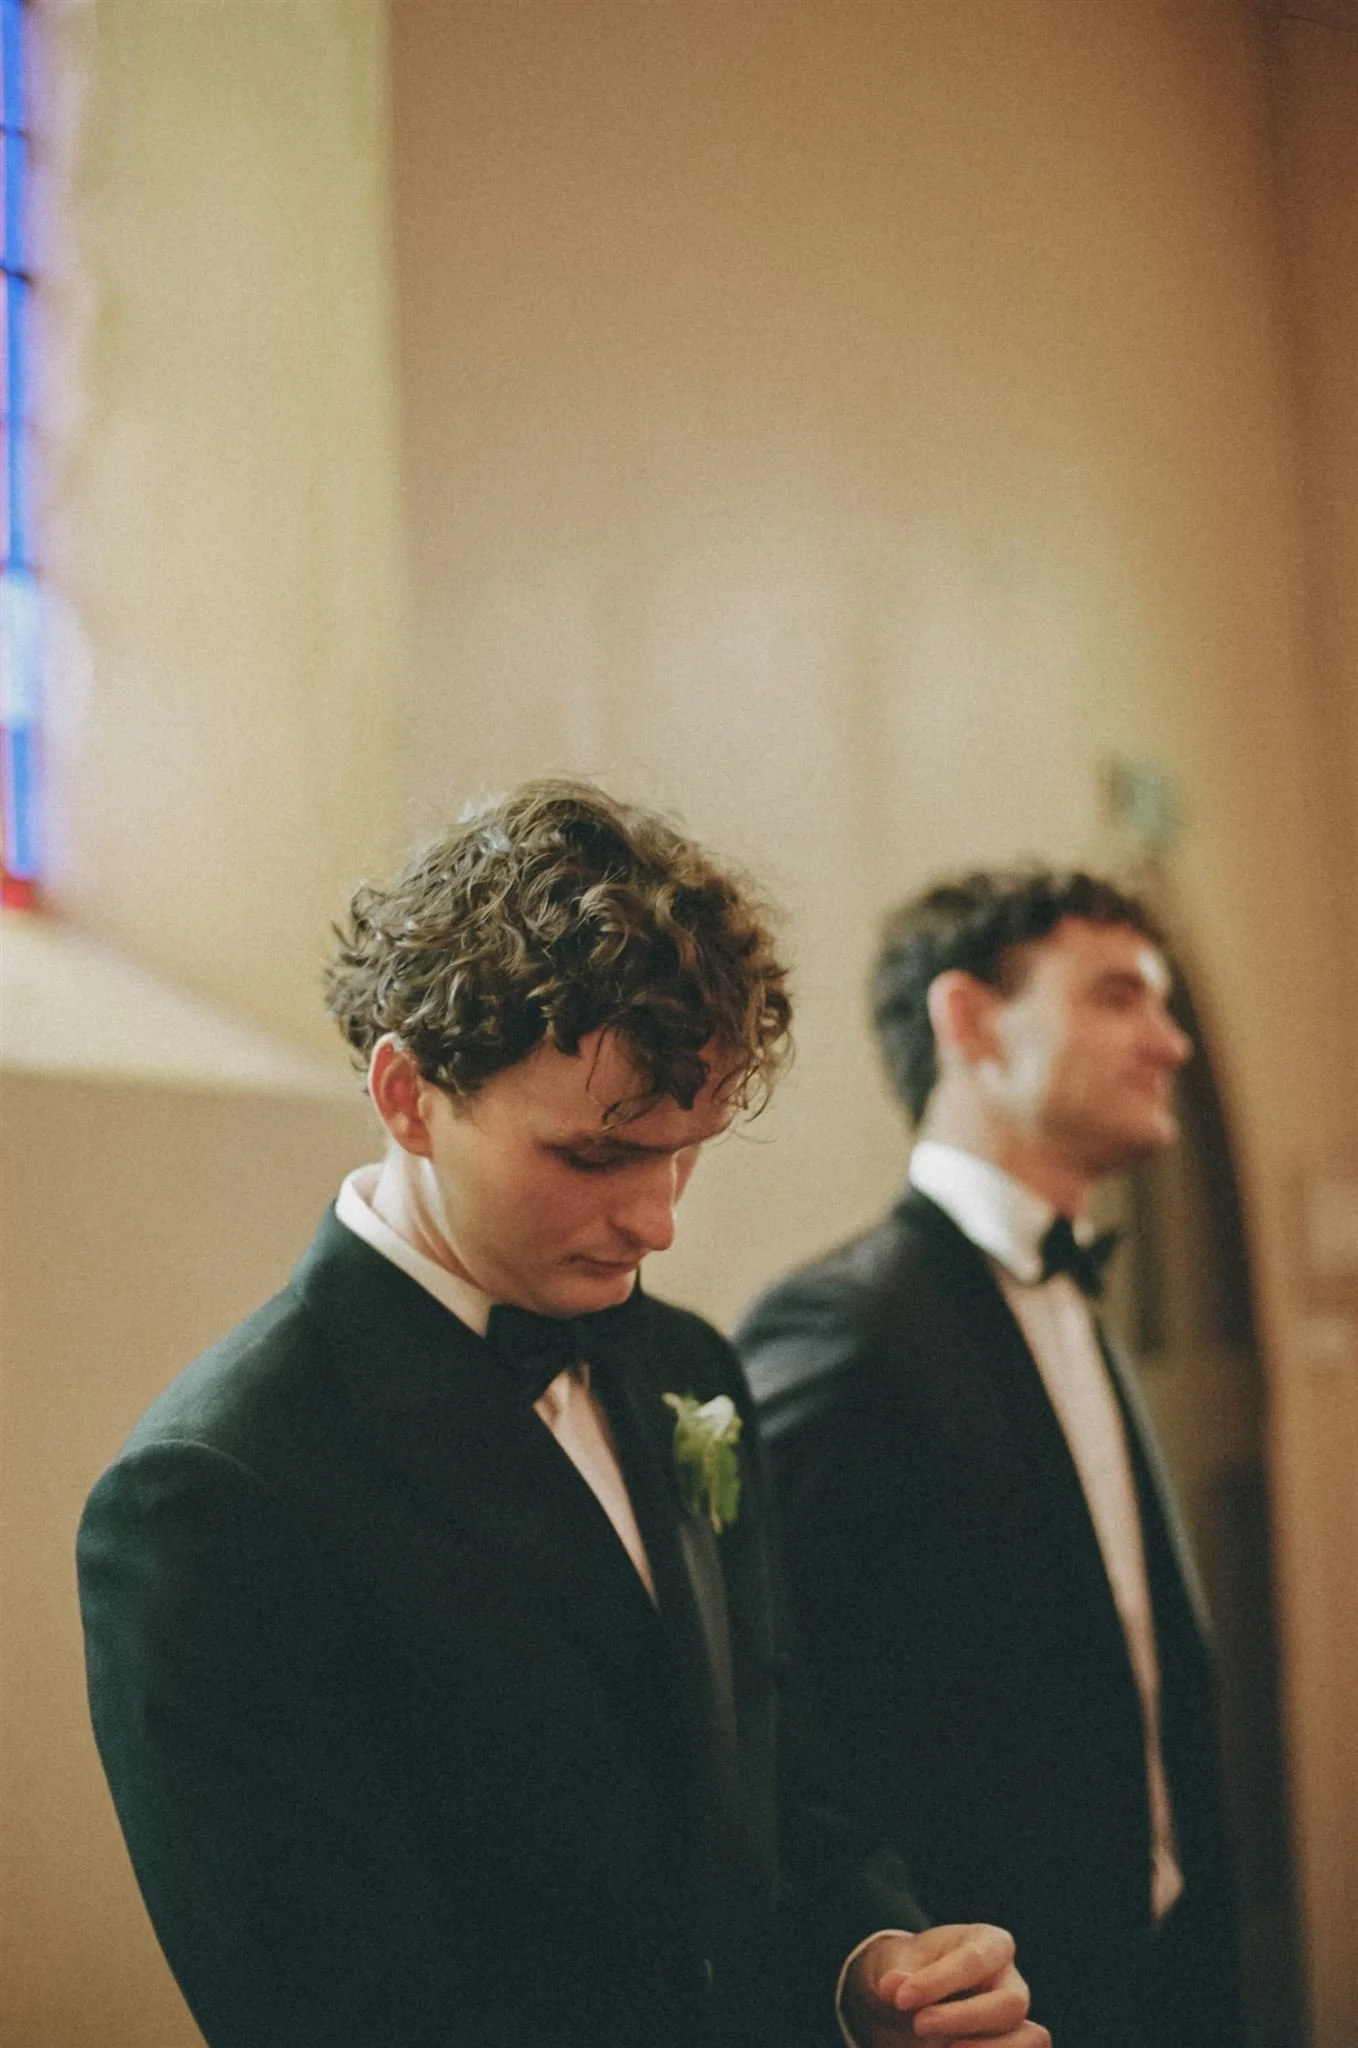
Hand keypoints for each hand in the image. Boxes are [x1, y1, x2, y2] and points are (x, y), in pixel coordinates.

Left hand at [843, 1923, 1050, 2045]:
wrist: (911, 1999)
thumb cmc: (911, 1972)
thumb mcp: (899, 1965)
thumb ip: (897, 1976)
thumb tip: (891, 1987)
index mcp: (989, 1943)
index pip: (974, 1960)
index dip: (940, 1982)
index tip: (902, 1999)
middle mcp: (1010, 1981)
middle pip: (1011, 2004)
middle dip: (965, 2020)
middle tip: (919, 2025)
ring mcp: (1016, 2020)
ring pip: (1030, 2039)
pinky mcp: (1014, 2046)